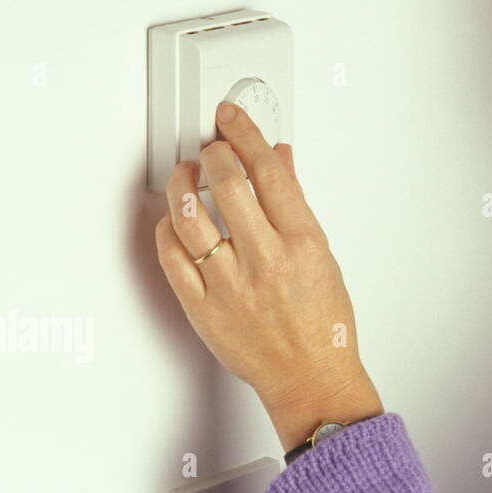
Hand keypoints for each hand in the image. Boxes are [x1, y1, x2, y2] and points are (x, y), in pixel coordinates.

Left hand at [154, 102, 382, 447]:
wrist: (310, 375)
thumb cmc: (323, 322)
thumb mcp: (322, 254)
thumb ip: (295, 204)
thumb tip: (279, 160)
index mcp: (303, 242)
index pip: (269, 172)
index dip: (245, 135)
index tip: (232, 118)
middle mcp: (266, 260)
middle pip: (228, 185)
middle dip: (213, 152)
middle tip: (210, 144)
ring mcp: (231, 285)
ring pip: (191, 217)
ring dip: (182, 184)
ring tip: (184, 173)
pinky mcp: (203, 307)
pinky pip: (171, 258)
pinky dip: (168, 229)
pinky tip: (174, 218)